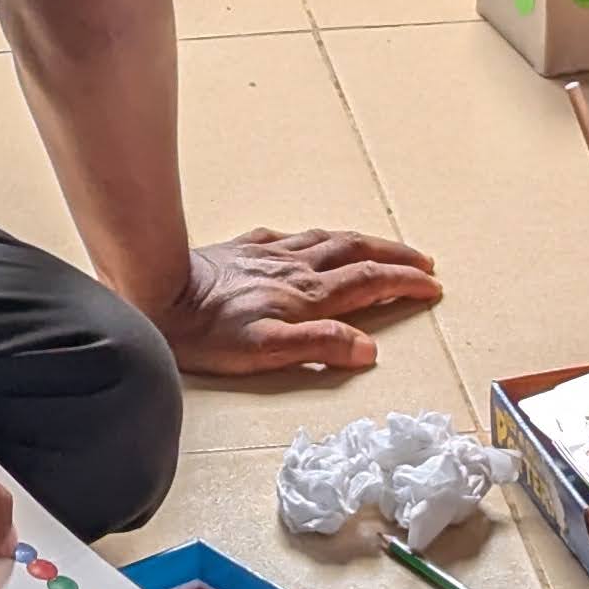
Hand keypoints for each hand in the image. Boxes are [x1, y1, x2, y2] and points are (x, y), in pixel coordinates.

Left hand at [150, 227, 444, 376]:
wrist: (157, 293)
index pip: (369, 285)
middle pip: (358, 255)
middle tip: (424, 262)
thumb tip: (367, 349)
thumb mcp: (265, 351)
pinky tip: (312, 240)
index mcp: (306, 296)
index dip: (404, 284)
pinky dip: (315, 239)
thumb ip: (319, 346)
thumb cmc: (206, 332)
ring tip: (382, 248)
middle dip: (395, 258)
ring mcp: (270, 255)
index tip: (432, 285)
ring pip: (329, 241)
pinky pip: (291, 237)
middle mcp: (295, 269)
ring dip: (364, 243)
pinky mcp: (244, 249)